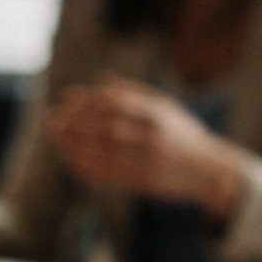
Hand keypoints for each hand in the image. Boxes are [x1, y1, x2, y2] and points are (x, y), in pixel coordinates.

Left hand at [46, 75, 244, 218]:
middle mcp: (152, 136)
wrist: (209, 170)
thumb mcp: (166, 107)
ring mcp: (147, 161)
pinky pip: (109, 175)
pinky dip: (87, 167)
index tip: (67, 98)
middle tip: (53, 118)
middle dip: (75, 122)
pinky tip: (71, 159)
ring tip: (56, 136)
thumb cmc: (183, 134)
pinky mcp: (143, 182)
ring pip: (103, 152)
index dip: (88, 101)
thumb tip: (102, 80)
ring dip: (75, 144)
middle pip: (105, 127)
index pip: (115, 103)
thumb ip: (134, 93)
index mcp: (157, 114)